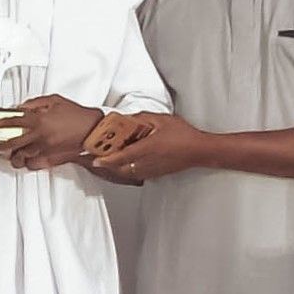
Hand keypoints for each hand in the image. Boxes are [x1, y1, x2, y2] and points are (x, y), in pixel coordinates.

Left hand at [4, 94, 100, 160]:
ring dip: (14, 155)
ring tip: (10, 153)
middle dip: (2, 145)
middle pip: (14, 142)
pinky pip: (34, 163)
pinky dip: (28, 162)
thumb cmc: (77, 115)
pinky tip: (26, 159)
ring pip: (22, 155)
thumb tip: (23, 107)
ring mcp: (45, 148)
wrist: (93, 129)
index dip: (3, 122)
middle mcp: (40, 136)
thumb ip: (36, 103)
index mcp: (40, 120)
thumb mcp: (55, 100)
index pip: (15, 121)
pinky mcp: (51, 157)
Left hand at [84, 115, 207, 183]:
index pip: (121, 157)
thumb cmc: (183, 135)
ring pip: (127, 173)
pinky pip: (136, 175)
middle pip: (120, 168)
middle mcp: (147, 162)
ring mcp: (151, 170)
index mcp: (147, 148)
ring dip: (116, 168)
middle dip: (107, 164)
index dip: (106, 159)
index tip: (94, 159)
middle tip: (98, 157)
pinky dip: (127, 171)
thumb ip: (141, 118)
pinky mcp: (155, 174)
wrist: (199, 151)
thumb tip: (126, 118)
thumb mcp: (161, 120)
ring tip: (109, 160)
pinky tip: (125, 164)